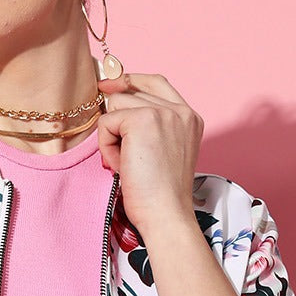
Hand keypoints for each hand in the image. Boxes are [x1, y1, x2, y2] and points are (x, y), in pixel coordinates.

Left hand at [96, 73, 202, 238]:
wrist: (166, 214)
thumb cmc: (159, 194)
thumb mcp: (161, 151)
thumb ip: (148, 124)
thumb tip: (111, 97)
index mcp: (189, 117)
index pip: (155, 82)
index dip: (129, 81)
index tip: (108, 86)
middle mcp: (180, 110)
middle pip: (129, 91)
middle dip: (118, 122)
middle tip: (125, 156)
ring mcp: (163, 112)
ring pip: (115, 104)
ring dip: (112, 136)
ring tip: (126, 163)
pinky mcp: (142, 119)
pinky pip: (106, 122)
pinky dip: (106, 147)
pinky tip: (122, 166)